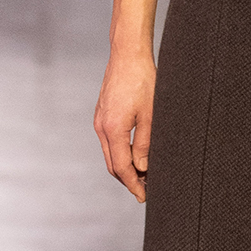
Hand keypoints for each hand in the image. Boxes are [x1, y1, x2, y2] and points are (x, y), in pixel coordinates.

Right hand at [93, 46, 156, 201]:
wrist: (128, 54)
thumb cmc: (143, 80)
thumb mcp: (150, 114)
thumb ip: (145, 143)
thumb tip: (143, 168)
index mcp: (113, 129)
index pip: (121, 167)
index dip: (133, 185)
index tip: (144, 196)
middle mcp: (102, 127)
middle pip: (112, 165)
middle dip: (128, 180)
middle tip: (146, 191)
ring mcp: (99, 121)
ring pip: (110, 154)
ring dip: (124, 168)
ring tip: (144, 176)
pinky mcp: (102, 115)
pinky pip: (109, 142)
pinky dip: (121, 154)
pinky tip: (135, 155)